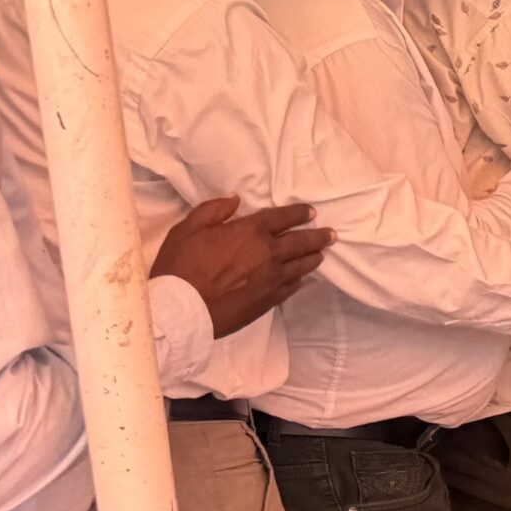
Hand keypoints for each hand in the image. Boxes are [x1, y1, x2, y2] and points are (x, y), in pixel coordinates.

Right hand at [151, 197, 332, 336]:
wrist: (181, 310)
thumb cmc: (179, 266)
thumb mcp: (188, 229)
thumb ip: (213, 210)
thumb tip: (235, 200)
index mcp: (251, 232)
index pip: (283, 217)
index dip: (299, 213)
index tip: (311, 212)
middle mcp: (269, 254)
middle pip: (302, 242)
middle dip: (318, 236)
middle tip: (331, 234)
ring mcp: (272, 279)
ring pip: (302, 266)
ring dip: (313, 257)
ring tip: (321, 253)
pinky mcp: (269, 301)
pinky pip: (292, 287)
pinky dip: (299, 279)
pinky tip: (301, 278)